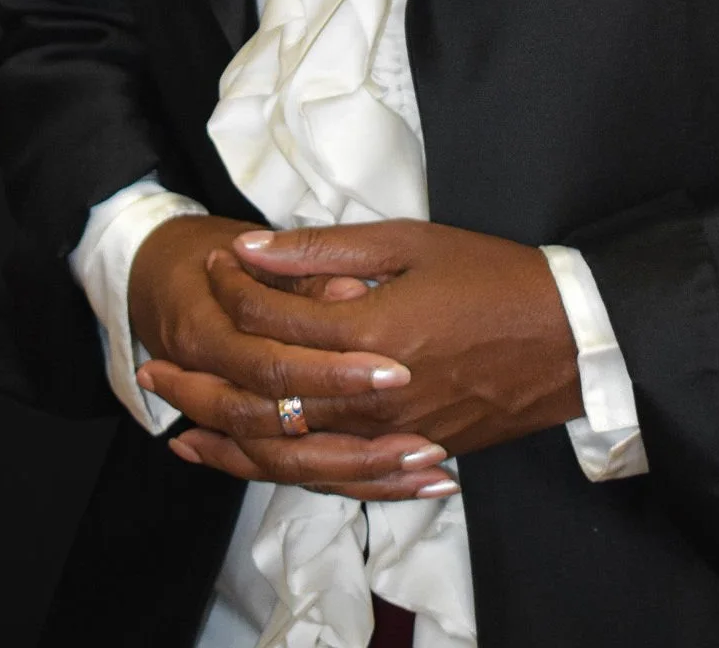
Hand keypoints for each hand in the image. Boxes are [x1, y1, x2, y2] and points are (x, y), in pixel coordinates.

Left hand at [137, 221, 582, 472]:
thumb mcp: (411, 242)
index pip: (271, 319)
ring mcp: (388, 437)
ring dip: (224, 441)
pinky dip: (280, 472)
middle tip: (150, 370)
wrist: (568, 339)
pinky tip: (249, 464)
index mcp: (367, 332)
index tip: (210, 267)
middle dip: (200, 384)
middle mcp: (369, 396)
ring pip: (287, 452)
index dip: (232, 291)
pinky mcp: (406, 457)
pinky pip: (329, 476)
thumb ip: (325, 252)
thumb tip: (252, 246)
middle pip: (261, 400)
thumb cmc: (492, 277)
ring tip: (176, 428)